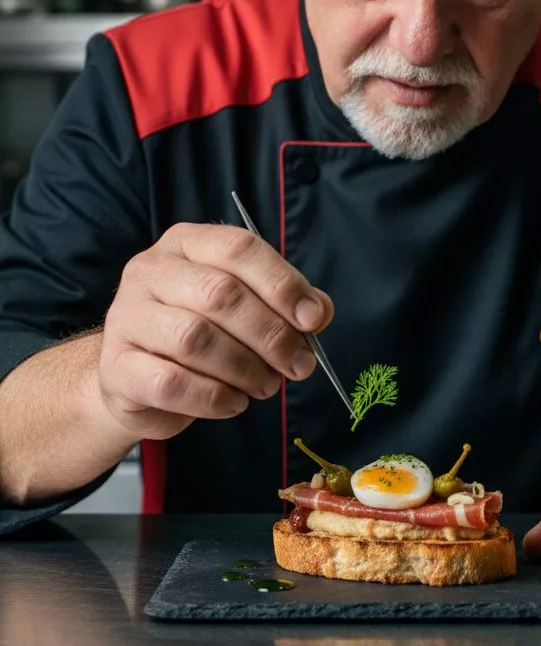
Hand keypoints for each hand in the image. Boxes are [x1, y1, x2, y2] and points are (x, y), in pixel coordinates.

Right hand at [97, 223, 332, 440]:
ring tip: (266, 385)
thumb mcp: (242, 307)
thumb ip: (283, 303)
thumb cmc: (198, 335)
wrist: (135, 378)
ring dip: (245, 368)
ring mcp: (127, 316)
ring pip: (196, 339)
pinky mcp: (117, 366)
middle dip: (271, 334)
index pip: (238, 248)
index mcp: (186, 243)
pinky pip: (173, 383)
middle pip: (221, 294)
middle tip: (299, 365)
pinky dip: (214, 398)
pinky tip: (233, 402)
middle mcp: (150, 270)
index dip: (282, 284)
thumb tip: (318, 312)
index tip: (312, 320)